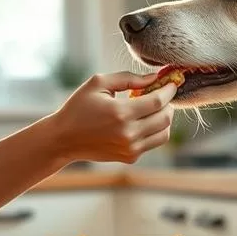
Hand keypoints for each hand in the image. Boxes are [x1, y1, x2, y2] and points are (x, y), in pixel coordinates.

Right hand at [48, 71, 176, 164]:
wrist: (64, 138)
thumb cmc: (79, 106)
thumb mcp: (99, 83)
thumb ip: (129, 78)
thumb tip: (154, 78)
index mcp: (120, 113)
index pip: (158, 101)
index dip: (169, 90)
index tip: (172, 82)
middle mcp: (128, 133)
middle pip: (165, 118)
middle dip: (169, 103)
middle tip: (163, 94)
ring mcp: (130, 148)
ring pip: (164, 133)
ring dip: (164, 118)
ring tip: (154, 108)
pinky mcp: (130, 157)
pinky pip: (153, 142)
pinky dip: (154, 130)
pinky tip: (143, 120)